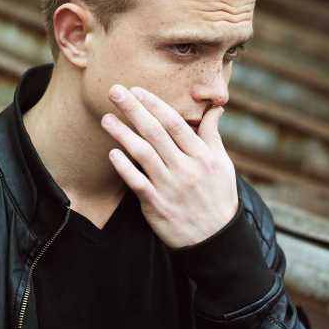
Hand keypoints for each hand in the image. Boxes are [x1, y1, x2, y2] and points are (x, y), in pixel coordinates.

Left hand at [101, 84, 238, 249]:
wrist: (216, 238)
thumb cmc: (217, 196)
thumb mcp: (222, 164)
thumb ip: (212, 135)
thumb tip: (216, 108)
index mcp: (202, 155)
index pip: (175, 123)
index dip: (154, 104)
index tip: (136, 89)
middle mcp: (186, 168)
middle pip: (156, 133)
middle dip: (134, 110)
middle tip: (115, 91)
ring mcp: (171, 186)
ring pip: (143, 154)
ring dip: (123, 134)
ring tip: (106, 119)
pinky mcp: (157, 205)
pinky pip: (138, 183)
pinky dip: (125, 168)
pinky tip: (112, 153)